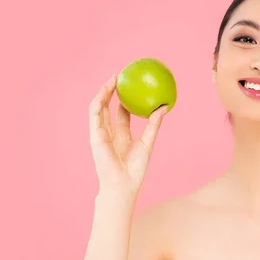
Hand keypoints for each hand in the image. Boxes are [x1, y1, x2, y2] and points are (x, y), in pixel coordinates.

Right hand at [89, 74, 167, 194]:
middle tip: (122, 76)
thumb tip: (164, 107)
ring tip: (114, 78)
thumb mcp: (148, 142)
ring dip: (104, 92)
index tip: (134, 86)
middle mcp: (109, 132)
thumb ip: (154, 124)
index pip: (121, 113)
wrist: (122, 183)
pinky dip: (100, 99)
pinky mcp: (94, 133)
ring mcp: (100, 132)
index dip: (126, 99)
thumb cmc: (135, 168)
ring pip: (99, 107)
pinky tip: (107, 89)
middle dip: (112, 92)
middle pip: (108, 107)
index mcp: (121, 135)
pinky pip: (95, 112)